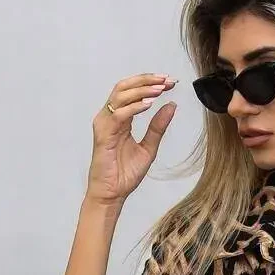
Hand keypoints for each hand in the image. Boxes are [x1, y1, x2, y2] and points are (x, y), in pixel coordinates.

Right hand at [86, 73, 177, 206]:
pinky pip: (118, 114)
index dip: (150, 84)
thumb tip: (171, 106)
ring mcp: (104, 123)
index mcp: (120, 119)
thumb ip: (158, 127)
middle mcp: (110, 117)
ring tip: (160, 89)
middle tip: (167, 80)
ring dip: (142, 90)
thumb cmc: (125, 174)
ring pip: (120, 96)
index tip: (170, 82)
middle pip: (125, 87)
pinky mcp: (103, 134)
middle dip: (147, 81)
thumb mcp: (149, 148)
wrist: (113, 194)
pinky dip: (134, 107)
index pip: (133, 92)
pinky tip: (149, 105)